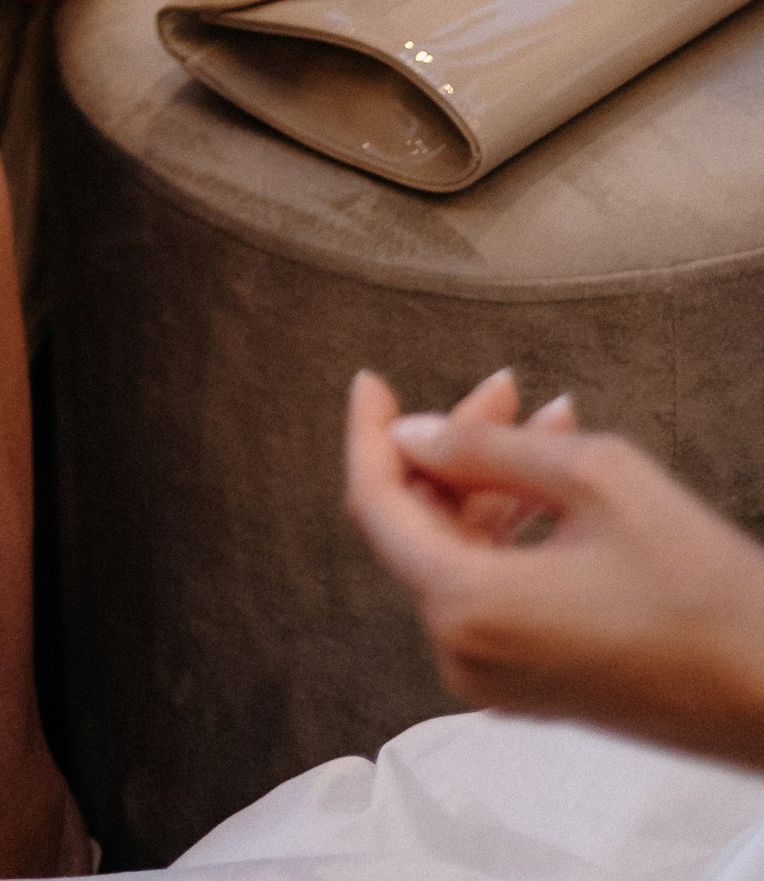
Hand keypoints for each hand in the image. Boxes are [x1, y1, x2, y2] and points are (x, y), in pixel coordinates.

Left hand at [345, 366, 763, 768]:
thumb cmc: (699, 589)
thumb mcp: (593, 478)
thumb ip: (485, 448)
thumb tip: (411, 434)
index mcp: (465, 607)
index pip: (378, 503)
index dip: (368, 432)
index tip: (371, 381)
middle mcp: (465, 654)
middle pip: (421, 526)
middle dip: (453, 446)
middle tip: (504, 388)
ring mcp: (498, 678)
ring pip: (459, 555)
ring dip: (492, 482)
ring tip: (549, 418)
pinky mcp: (533, 685)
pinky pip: (493, 591)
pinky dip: (513, 529)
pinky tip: (557, 478)